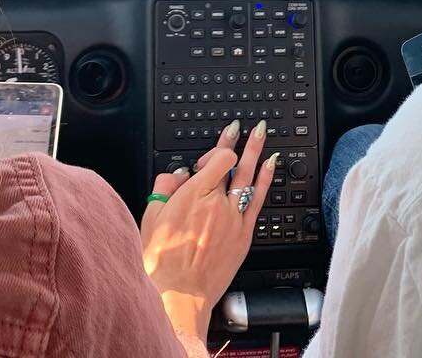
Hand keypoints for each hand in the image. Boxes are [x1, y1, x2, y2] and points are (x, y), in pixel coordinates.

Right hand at [141, 120, 277, 340]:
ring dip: (256, 152)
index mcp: (194, 195)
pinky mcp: (243, 235)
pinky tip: (270, 165)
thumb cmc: (162, 262)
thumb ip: (164, 189)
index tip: (212, 153)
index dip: (215, 152)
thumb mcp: (150, 219)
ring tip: (261, 134)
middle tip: (245, 127)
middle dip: (239, 142)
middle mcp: (217, 203)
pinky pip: (258, 200)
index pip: (218, 159)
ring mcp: (233, 219)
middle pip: (234, 164)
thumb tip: (175, 176)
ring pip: (248, 177)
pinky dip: (265, 180)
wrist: (179, 295)